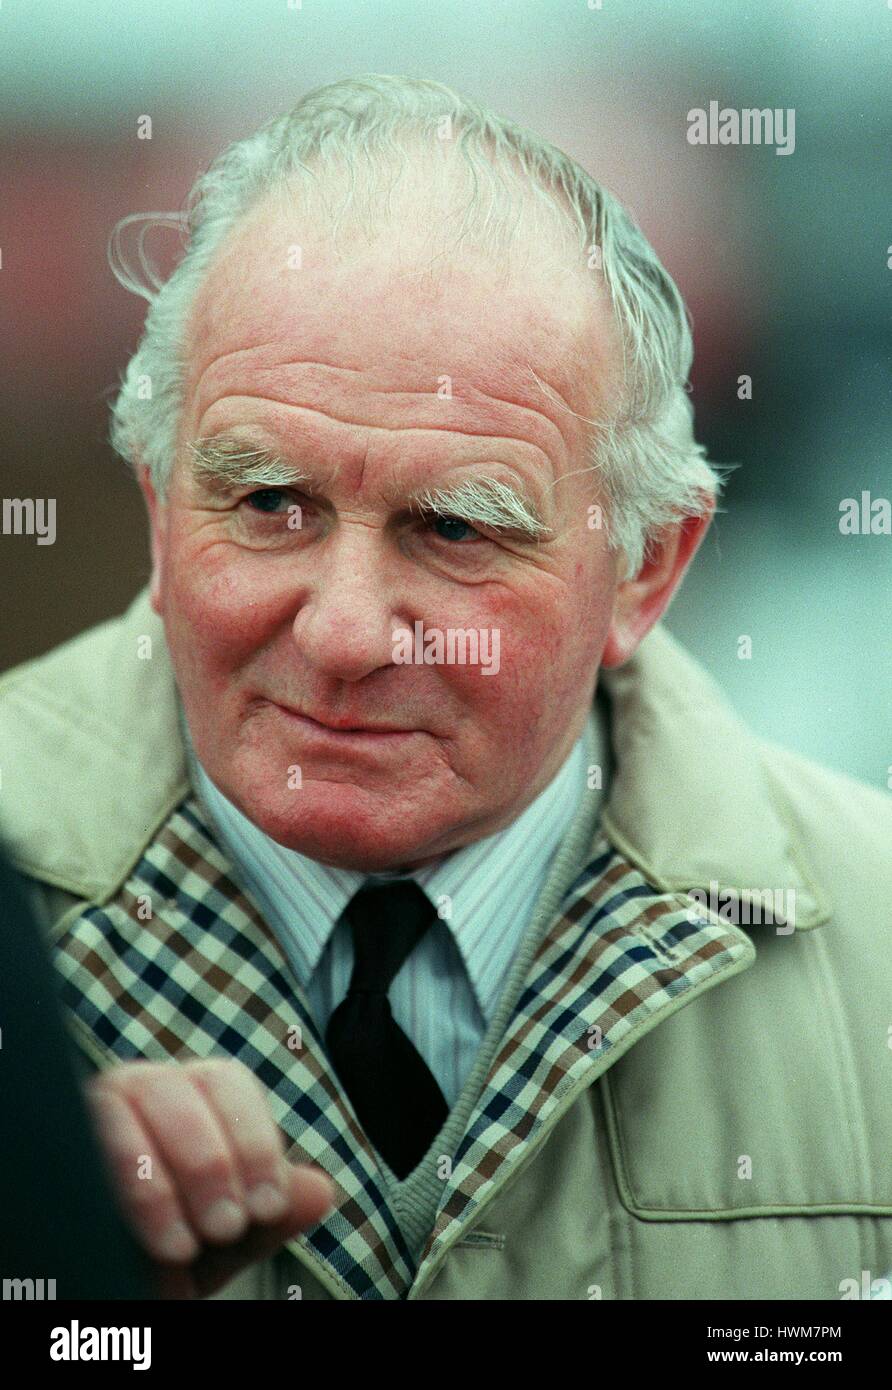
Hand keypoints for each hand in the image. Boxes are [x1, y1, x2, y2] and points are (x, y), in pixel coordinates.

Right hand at [85, 1057, 334, 1297]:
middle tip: (228, 1227)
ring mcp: (91, 1112)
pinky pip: (81, 1142)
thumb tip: (321, 1188)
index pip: (226, 1083)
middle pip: (176, 1088)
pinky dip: (123, 1190)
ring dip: (162, 1179)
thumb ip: (270, 1210)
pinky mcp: (58, 1142)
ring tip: (187, 1246)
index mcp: (191, 1094)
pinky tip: (151, 1241)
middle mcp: (139, 1089)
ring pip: (123, 1107)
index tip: (268, 1206)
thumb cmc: (172, 1252)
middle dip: (212, 1161)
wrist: (118, 1284)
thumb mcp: (227, 1239)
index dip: (254, 1141)